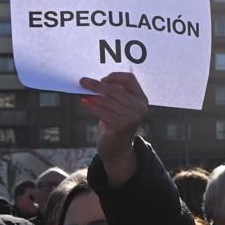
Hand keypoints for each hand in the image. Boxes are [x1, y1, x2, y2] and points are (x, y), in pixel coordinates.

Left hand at [80, 72, 148, 186]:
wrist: (117, 148)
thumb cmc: (115, 122)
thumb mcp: (117, 105)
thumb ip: (112, 93)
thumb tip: (93, 81)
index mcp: (141, 99)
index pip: (130, 79)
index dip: (115, 77)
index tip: (101, 79)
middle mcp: (140, 107)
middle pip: (115, 89)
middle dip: (97, 85)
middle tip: (82, 81)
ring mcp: (132, 117)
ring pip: (107, 100)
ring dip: (92, 95)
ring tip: (83, 92)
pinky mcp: (121, 126)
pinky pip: (102, 111)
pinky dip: (91, 105)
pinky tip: (84, 101)